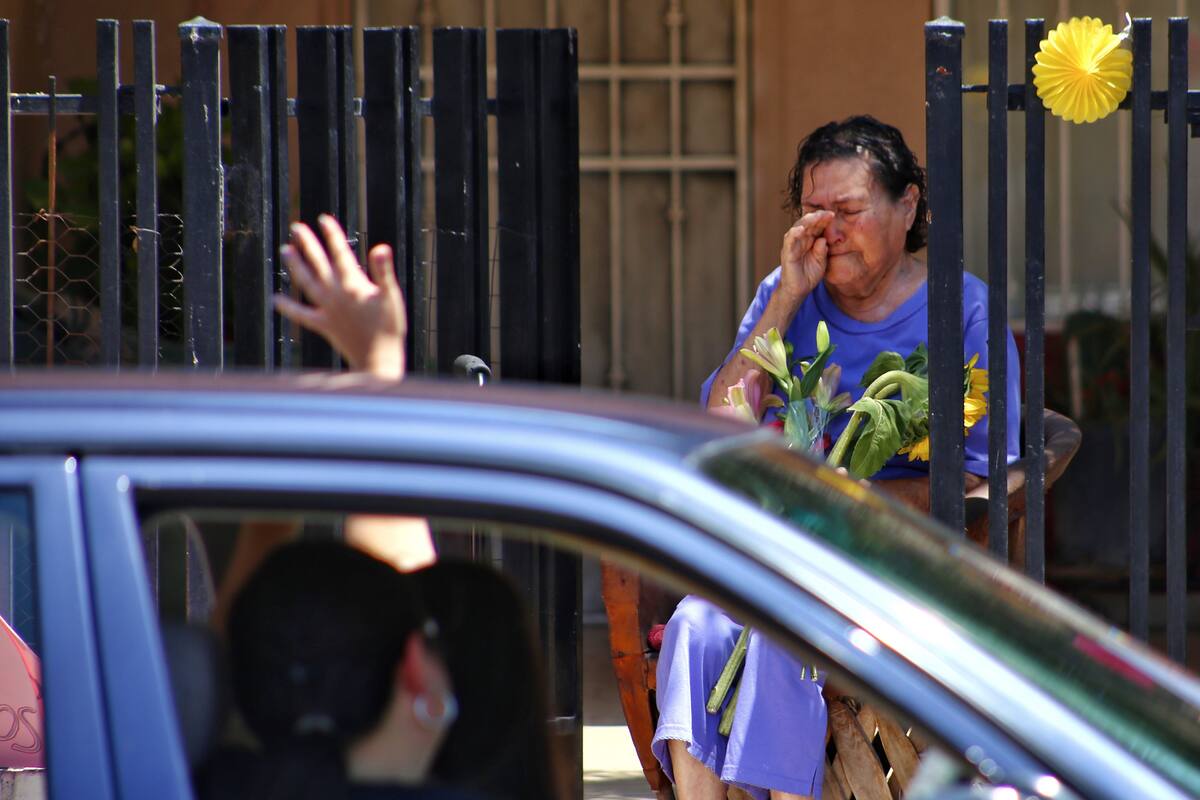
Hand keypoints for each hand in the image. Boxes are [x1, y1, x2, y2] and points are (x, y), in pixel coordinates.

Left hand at [275, 215, 406, 379]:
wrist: (378, 359)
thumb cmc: (390, 328)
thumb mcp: (392, 296)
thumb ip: (383, 271)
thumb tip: (381, 248)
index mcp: (352, 285)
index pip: (340, 253)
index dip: (331, 235)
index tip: (323, 219)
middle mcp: (335, 295)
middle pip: (318, 264)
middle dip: (307, 244)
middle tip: (296, 228)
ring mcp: (327, 310)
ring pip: (307, 283)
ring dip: (295, 266)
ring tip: (285, 250)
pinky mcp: (323, 326)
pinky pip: (302, 315)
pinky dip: (288, 307)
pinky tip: (276, 300)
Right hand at [779, 210, 833, 299]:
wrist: (798, 290)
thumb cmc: (809, 275)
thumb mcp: (821, 262)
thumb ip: (822, 251)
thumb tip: (823, 239)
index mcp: (810, 240)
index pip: (817, 226)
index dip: (824, 220)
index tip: (833, 215)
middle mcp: (801, 240)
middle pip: (808, 223)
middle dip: (817, 217)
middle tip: (828, 213)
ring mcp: (793, 245)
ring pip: (798, 228)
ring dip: (806, 221)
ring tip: (815, 217)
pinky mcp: (787, 253)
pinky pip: (789, 241)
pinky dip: (794, 234)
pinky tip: (800, 229)